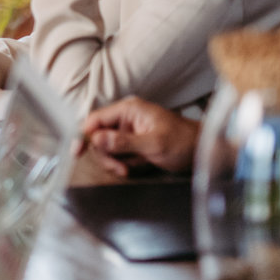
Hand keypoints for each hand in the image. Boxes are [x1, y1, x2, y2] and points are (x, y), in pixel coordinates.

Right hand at [80, 97, 198, 176]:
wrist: (203, 151)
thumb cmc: (183, 142)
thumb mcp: (153, 144)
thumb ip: (123, 142)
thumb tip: (96, 139)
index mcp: (128, 110)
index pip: (95, 120)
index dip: (83, 136)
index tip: (76, 153)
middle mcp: (125, 118)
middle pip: (98, 137)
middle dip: (107, 156)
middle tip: (122, 169)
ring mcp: (129, 131)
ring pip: (108, 149)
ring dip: (118, 162)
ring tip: (134, 168)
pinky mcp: (133, 143)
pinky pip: (120, 155)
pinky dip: (127, 164)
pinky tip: (142, 165)